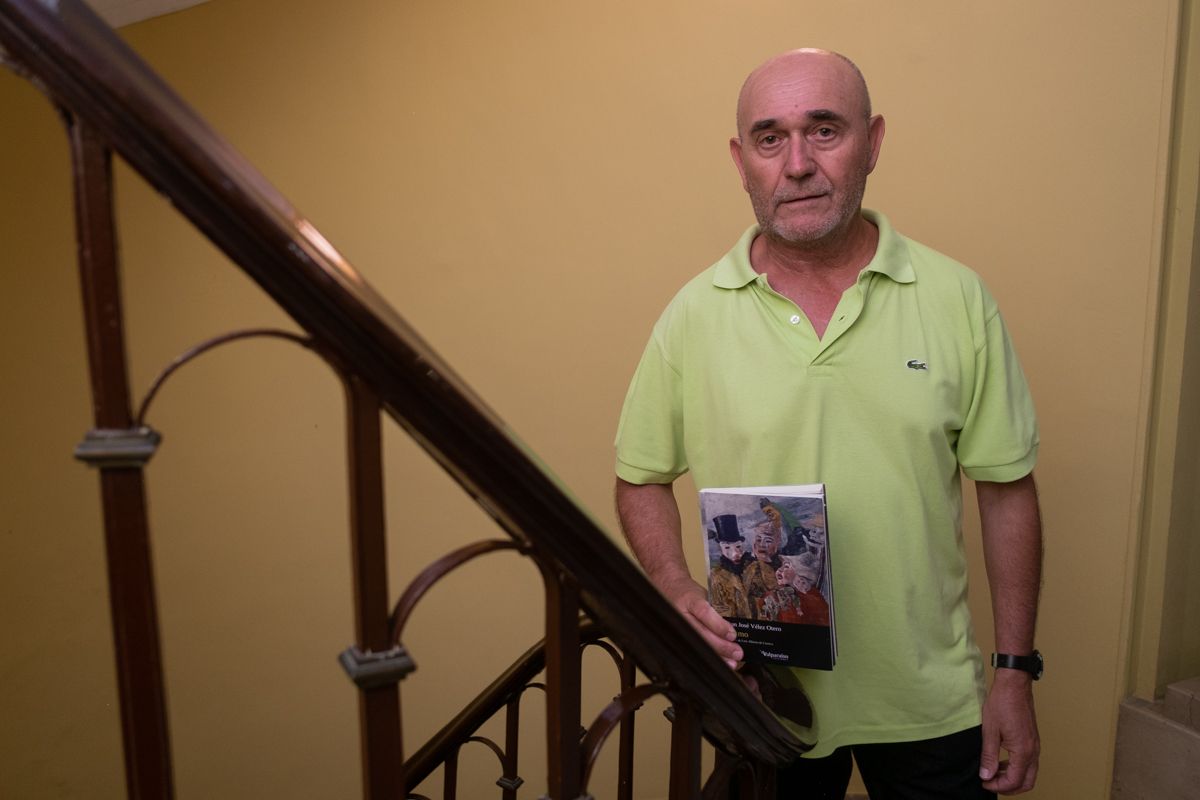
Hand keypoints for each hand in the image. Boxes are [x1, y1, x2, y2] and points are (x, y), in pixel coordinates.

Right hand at [659, 574, 742, 667]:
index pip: (704, 613)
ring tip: (730, 662)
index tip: (732, 635)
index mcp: (690, 599)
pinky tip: (716, 661)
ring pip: (696, 645)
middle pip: (701, 633)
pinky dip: (705, 656)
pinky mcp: (674, 636)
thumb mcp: (703, 595)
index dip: (719, 626)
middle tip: (737, 653)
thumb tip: (732, 632)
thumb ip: (714, 612)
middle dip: (721, 646)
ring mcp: (676, 626)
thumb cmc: (687, 592)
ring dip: (715, 655)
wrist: (667, 589)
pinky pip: (691, 649)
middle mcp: (681, 614)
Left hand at [980, 670, 1039, 793]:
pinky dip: (1016, 767)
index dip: (998, 787)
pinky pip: (1029, 762)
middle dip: (1009, 788)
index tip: (984, 783)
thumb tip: (986, 776)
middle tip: (991, 784)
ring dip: (1013, 778)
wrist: (1014, 685)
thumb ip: (989, 756)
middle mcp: (1033, 751)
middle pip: (1026, 782)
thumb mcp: (990, 731)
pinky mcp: (1033, 740)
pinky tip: (1002, 761)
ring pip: (1029, 773)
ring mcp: (1035, 745)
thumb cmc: (1002, 704)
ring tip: (993, 773)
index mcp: (1023, 751)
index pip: (1013, 781)